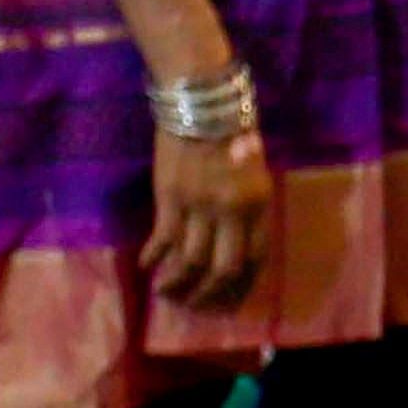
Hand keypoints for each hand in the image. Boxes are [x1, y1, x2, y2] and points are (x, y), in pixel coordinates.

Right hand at [143, 122, 274, 311]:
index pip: (256, 258)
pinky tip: (147, 266)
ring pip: (190, 262)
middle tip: (194, 305)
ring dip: (177, 284)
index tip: (227, 301)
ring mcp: (202, 206)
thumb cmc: (232, 130)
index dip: (240, 285)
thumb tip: (233, 240)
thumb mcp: (252, 170)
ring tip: (166, 291)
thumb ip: (246, 205)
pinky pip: (164, 241)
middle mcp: (234, 210)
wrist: (203, 101)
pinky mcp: (171, 199)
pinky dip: (154, 259)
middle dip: (209, 296)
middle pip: (224, 269)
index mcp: (260, 202)